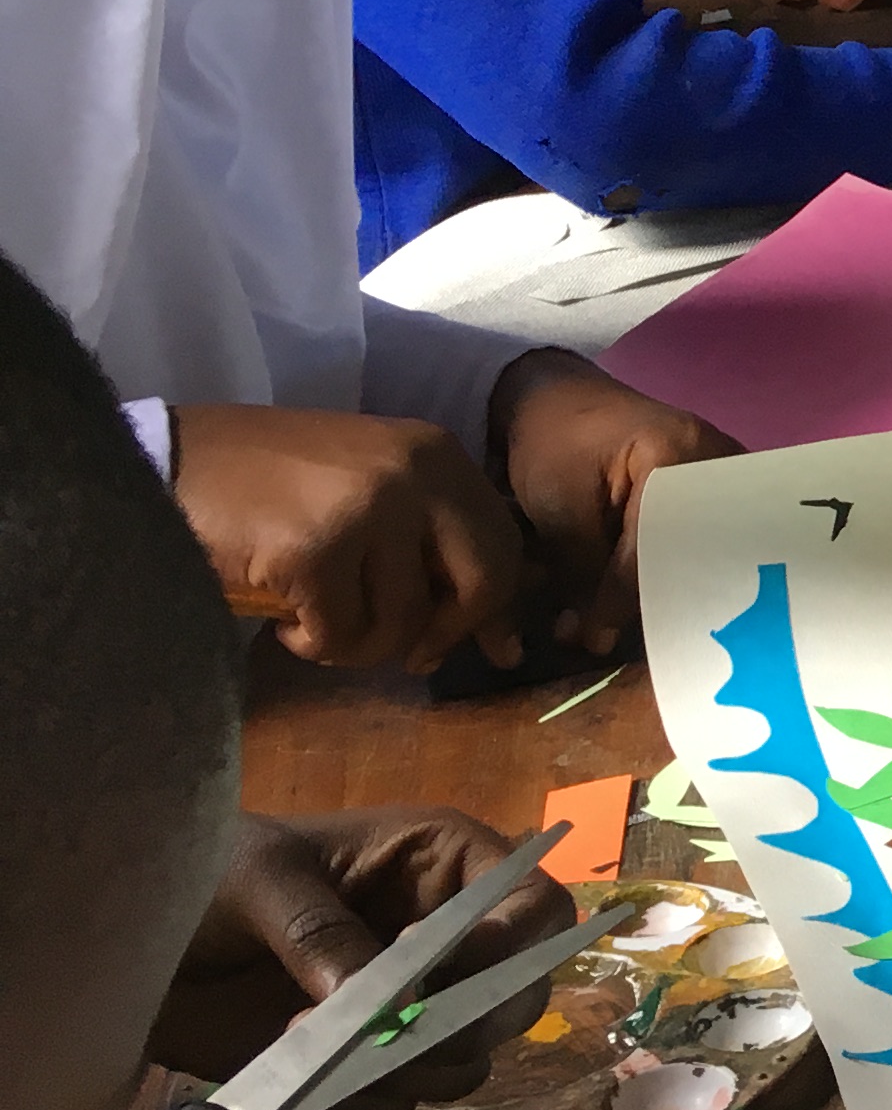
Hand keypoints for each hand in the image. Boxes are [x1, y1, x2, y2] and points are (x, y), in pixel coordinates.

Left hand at [143, 809, 576, 1109]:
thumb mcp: (260, 879)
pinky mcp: (366, 1064)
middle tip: (385, 1039)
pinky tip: (306, 1084)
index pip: (534, 907)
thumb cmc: (204, 878)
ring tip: (312, 1049)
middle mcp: (448, 941)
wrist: (128, 947)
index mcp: (444, 866)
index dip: (513, 947)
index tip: (439, 980)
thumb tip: (376, 1005)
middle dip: (456, 1029)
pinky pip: (401, 1104)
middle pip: (517, 1000)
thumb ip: (321, 933)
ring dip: (400, 1072)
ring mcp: (410, 1009)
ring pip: (466, 1063)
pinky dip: (362, 1107)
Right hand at [167, 404, 526, 672]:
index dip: (499, 607)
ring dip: (357, 642)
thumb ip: (429, 544)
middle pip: (480, 584)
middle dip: (443, 633)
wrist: (170, 465)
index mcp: (437, 454)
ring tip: (316, 617)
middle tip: (408, 655)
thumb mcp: (369, 492)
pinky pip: (339, 635)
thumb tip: (497, 636)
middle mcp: (415, 473)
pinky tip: (281, 615)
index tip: (494, 648)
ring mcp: (366, 509)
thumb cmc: (269, 486)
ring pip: (402, 621)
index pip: (503, 544)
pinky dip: (309, 642)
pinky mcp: (313, 551)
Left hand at [488, 353, 742, 657]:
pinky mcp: (713, 487)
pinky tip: (639, 601)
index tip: (595, 639)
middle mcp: (718, 462)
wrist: (555, 396)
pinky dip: (666, 572)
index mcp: (678, 455)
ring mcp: (723, 473)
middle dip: (649, 603)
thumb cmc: (551, 439)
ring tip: (613, 625)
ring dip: (657, 591)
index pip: (658, 545)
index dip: (625, 599)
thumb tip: (594, 638)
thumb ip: (580, 566)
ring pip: (699, 552)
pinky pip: (698, 540)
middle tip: (609, 640)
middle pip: (693, 553)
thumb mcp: (556, 502)